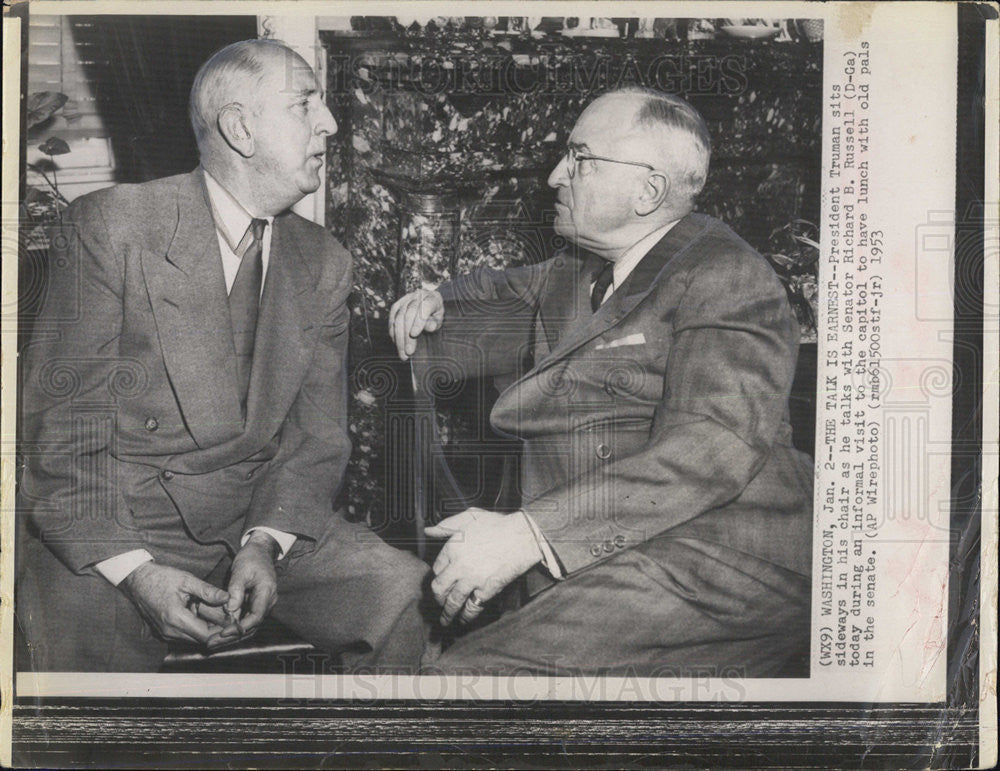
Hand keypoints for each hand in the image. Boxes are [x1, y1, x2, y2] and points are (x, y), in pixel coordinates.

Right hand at [119, 561, 229, 646]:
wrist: (138, 581)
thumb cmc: (161, 578)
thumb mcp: (187, 580)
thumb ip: (208, 591)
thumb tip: (228, 598)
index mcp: (176, 618)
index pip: (206, 635)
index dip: (222, 630)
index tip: (233, 619)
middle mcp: (170, 631)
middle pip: (201, 640)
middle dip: (217, 630)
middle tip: (229, 617)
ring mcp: (165, 633)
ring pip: (194, 639)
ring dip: (207, 630)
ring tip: (218, 614)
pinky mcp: (164, 632)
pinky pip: (185, 636)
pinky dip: (197, 628)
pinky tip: (204, 616)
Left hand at [214, 531, 279, 643]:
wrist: (260, 551)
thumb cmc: (252, 558)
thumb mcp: (241, 570)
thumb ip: (236, 590)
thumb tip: (230, 609)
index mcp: (266, 593)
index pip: (256, 617)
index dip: (240, 627)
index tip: (223, 633)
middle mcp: (268, 602)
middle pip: (252, 627)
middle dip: (232, 637)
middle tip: (212, 643)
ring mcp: (263, 605)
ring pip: (249, 626)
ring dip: (231, 635)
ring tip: (212, 641)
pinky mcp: (255, 605)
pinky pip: (246, 620)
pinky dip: (233, 627)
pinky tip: (218, 632)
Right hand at [388, 288, 443, 359]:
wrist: (428, 301)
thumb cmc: (435, 313)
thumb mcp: (439, 318)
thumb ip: (435, 322)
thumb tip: (431, 327)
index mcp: (432, 298)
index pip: (425, 307)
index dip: (418, 321)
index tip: (414, 335)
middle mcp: (417, 296)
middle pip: (409, 315)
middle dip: (407, 335)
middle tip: (409, 352)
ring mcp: (406, 299)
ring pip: (398, 317)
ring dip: (399, 337)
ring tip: (402, 353)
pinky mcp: (397, 304)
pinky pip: (392, 317)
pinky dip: (393, 331)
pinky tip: (396, 343)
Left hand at [424, 508, 542, 625]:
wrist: (522, 536)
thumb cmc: (497, 524)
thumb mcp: (469, 516)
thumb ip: (447, 525)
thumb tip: (428, 530)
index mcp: (452, 548)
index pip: (437, 568)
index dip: (438, 575)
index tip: (440, 580)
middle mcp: (458, 566)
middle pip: (439, 588)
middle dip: (437, 598)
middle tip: (438, 603)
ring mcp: (471, 580)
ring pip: (452, 602)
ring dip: (447, 614)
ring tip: (445, 621)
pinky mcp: (486, 590)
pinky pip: (472, 608)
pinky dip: (466, 616)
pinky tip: (464, 620)